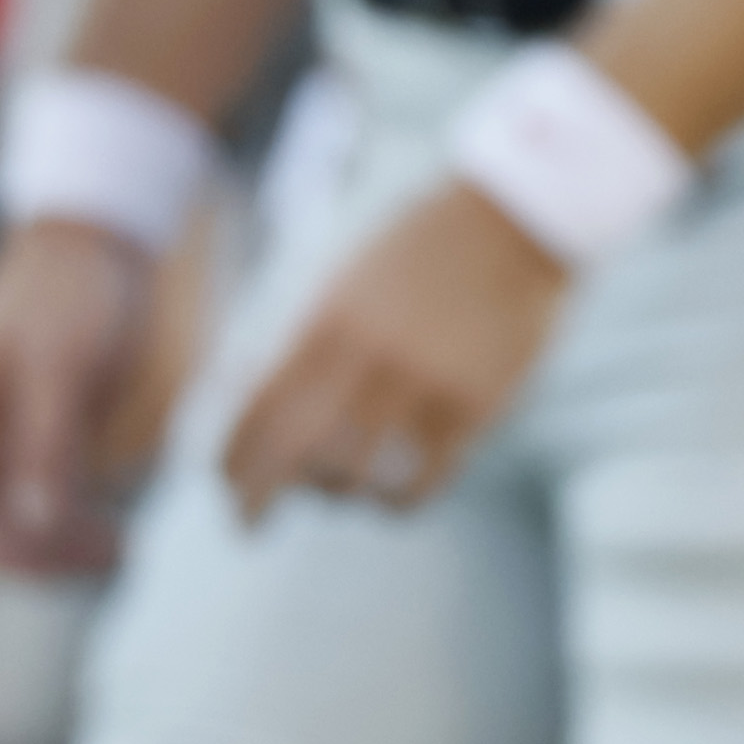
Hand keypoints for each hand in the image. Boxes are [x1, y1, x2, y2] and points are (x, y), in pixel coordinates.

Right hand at [0, 217, 163, 574]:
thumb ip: (43, 441)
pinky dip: (68, 515)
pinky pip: (35, 490)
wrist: (98, 230)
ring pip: (10, 512)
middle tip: (115, 556)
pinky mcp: (26, 427)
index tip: (71, 563)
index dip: (6, 550)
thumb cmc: (73, 286)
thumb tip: (31, 524)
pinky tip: (110, 523)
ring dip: (57, 541)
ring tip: (120, 549)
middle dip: (40, 552)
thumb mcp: (62, 362)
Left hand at [217, 181, 564, 525]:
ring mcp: (425, 384)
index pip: (258, 410)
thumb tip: (254, 396)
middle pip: (293, 456)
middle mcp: (371, 356)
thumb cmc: (423, 244)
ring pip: (355, 477)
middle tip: (248, 525)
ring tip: (337, 490)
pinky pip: (421, 482)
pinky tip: (392, 498)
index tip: (225, 483)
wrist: (518, 218)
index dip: (232, 458)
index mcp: (329, 319)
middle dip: (256, 502)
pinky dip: (397, 502)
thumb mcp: (348, 274)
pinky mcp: (475, 407)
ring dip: (335, 494)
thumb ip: (305, 333)